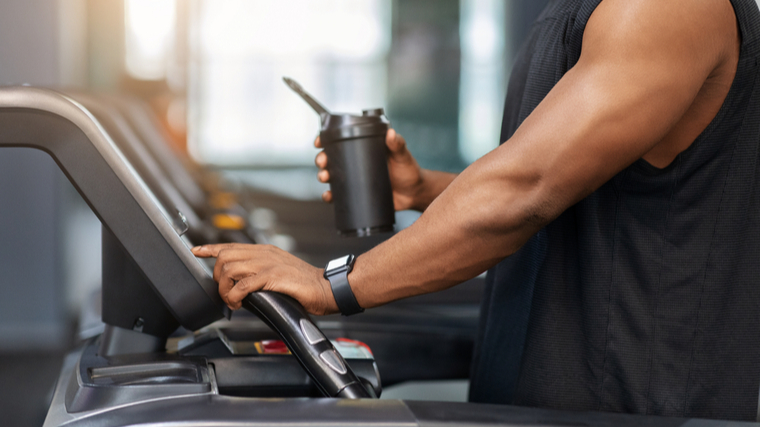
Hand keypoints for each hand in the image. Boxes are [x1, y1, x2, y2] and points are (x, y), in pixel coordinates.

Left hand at [191, 243, 337, 314]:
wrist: (326, 288)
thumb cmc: (306, 285)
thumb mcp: (280, 272)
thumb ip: (262, 272)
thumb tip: (244, 285)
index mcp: (265, 251)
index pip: (231, 246)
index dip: (211, 248)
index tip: (197, 251)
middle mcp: (264, 253)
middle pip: (225, 256)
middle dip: (217, 276)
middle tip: (224, 292)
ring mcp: (268, 263)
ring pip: (229, 269)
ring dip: (224, 288)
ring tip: (232, 300)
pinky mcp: (272, 276)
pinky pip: (242, 284)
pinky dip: (234, 296)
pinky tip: (238, 303)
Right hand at [315, 128, 424, 210]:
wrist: (414, 194)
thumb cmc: (409, 170)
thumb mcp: (402, 156)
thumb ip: (398, 144)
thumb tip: (392, 134)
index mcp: (364, 148)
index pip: (341, 141)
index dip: (326, 140)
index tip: (319, 143)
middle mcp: (356, 162)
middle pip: (332, 158)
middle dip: (322, 160)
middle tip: (323, 163)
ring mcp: (355, 178)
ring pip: (333, 176)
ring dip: (324, 176)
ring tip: (325, 178)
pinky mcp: (357, 193)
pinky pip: (340, 195)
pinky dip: (331, 196)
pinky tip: (328, 197)